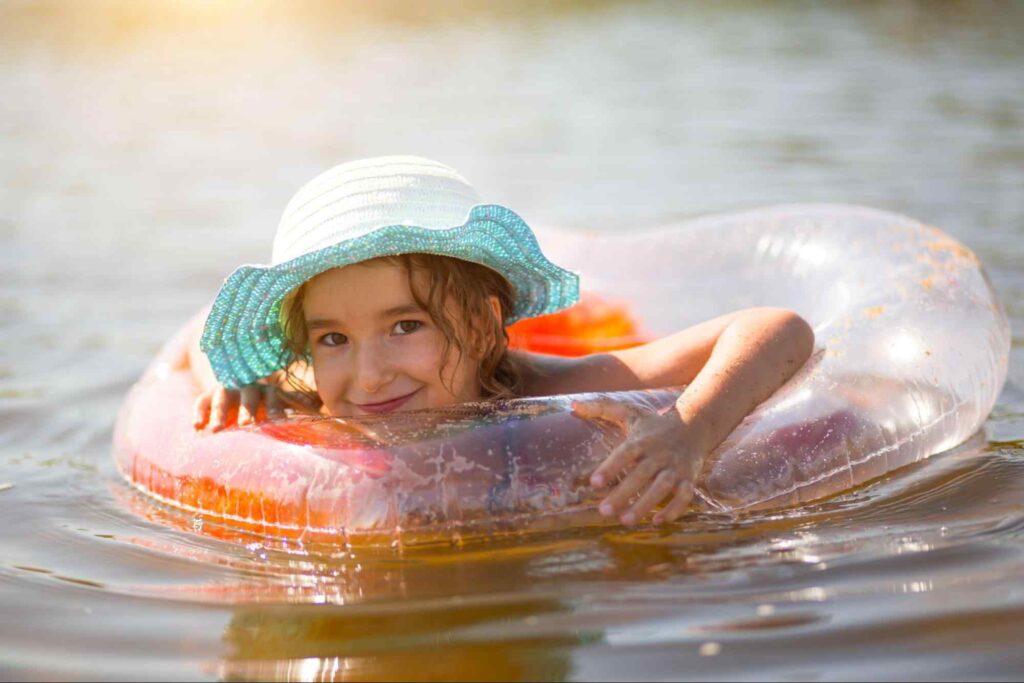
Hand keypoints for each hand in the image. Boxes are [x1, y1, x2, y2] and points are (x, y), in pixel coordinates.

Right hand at [193, 384, 284, 431]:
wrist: (237, 391)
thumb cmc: (263, 408)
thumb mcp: (277, 406)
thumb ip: (292, 407)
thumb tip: (314, 407)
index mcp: (267, 391)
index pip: (272, 396)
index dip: (274, 407)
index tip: (277, 420)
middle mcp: (247, 387)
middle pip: (247, 395)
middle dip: (246, 410)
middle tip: (245, 425)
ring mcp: (227, 390)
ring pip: (222, 398)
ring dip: (219, 413)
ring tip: (216, 430)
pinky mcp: (209, 395)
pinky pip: (202, 401)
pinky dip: (199, 413)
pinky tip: (197, 427)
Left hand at [572, 398, 702, 524]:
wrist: (696, 424)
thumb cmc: (655, 424)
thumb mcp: (630, 412)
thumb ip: (601, 409)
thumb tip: (573, 405)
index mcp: (643, 440)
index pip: (625, 453)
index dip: (610, 468)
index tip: (594, 484)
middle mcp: (659, 454)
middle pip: (641, 474)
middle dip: (623, 493)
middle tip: (603, 512)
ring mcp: (675, 467)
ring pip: (662, 487)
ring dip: (645, 504)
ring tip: (625, 520)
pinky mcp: (689, 479)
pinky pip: (685, 496)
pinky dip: (674, 509)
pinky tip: (657, 521)